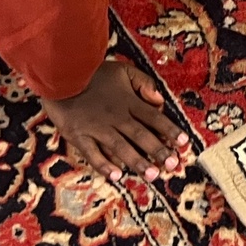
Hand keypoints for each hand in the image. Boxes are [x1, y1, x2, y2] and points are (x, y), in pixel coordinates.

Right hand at [41, 59, 187, 182]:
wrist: (61, 75)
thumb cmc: (93, 73)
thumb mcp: (123, 70)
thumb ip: (143, 82)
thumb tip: (159, 99)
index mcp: (128, 102)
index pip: (154, 117)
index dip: (170, 130)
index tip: (184, 143)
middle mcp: (116, 117)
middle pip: (141, 135)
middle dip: (158, 151)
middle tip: (173, 165)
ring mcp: (97, 128)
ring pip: (121, 147)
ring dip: (137, 161)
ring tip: (152, 175)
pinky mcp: (79, 136)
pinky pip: (92, 153)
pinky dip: (104, 165)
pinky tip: (116, 175)